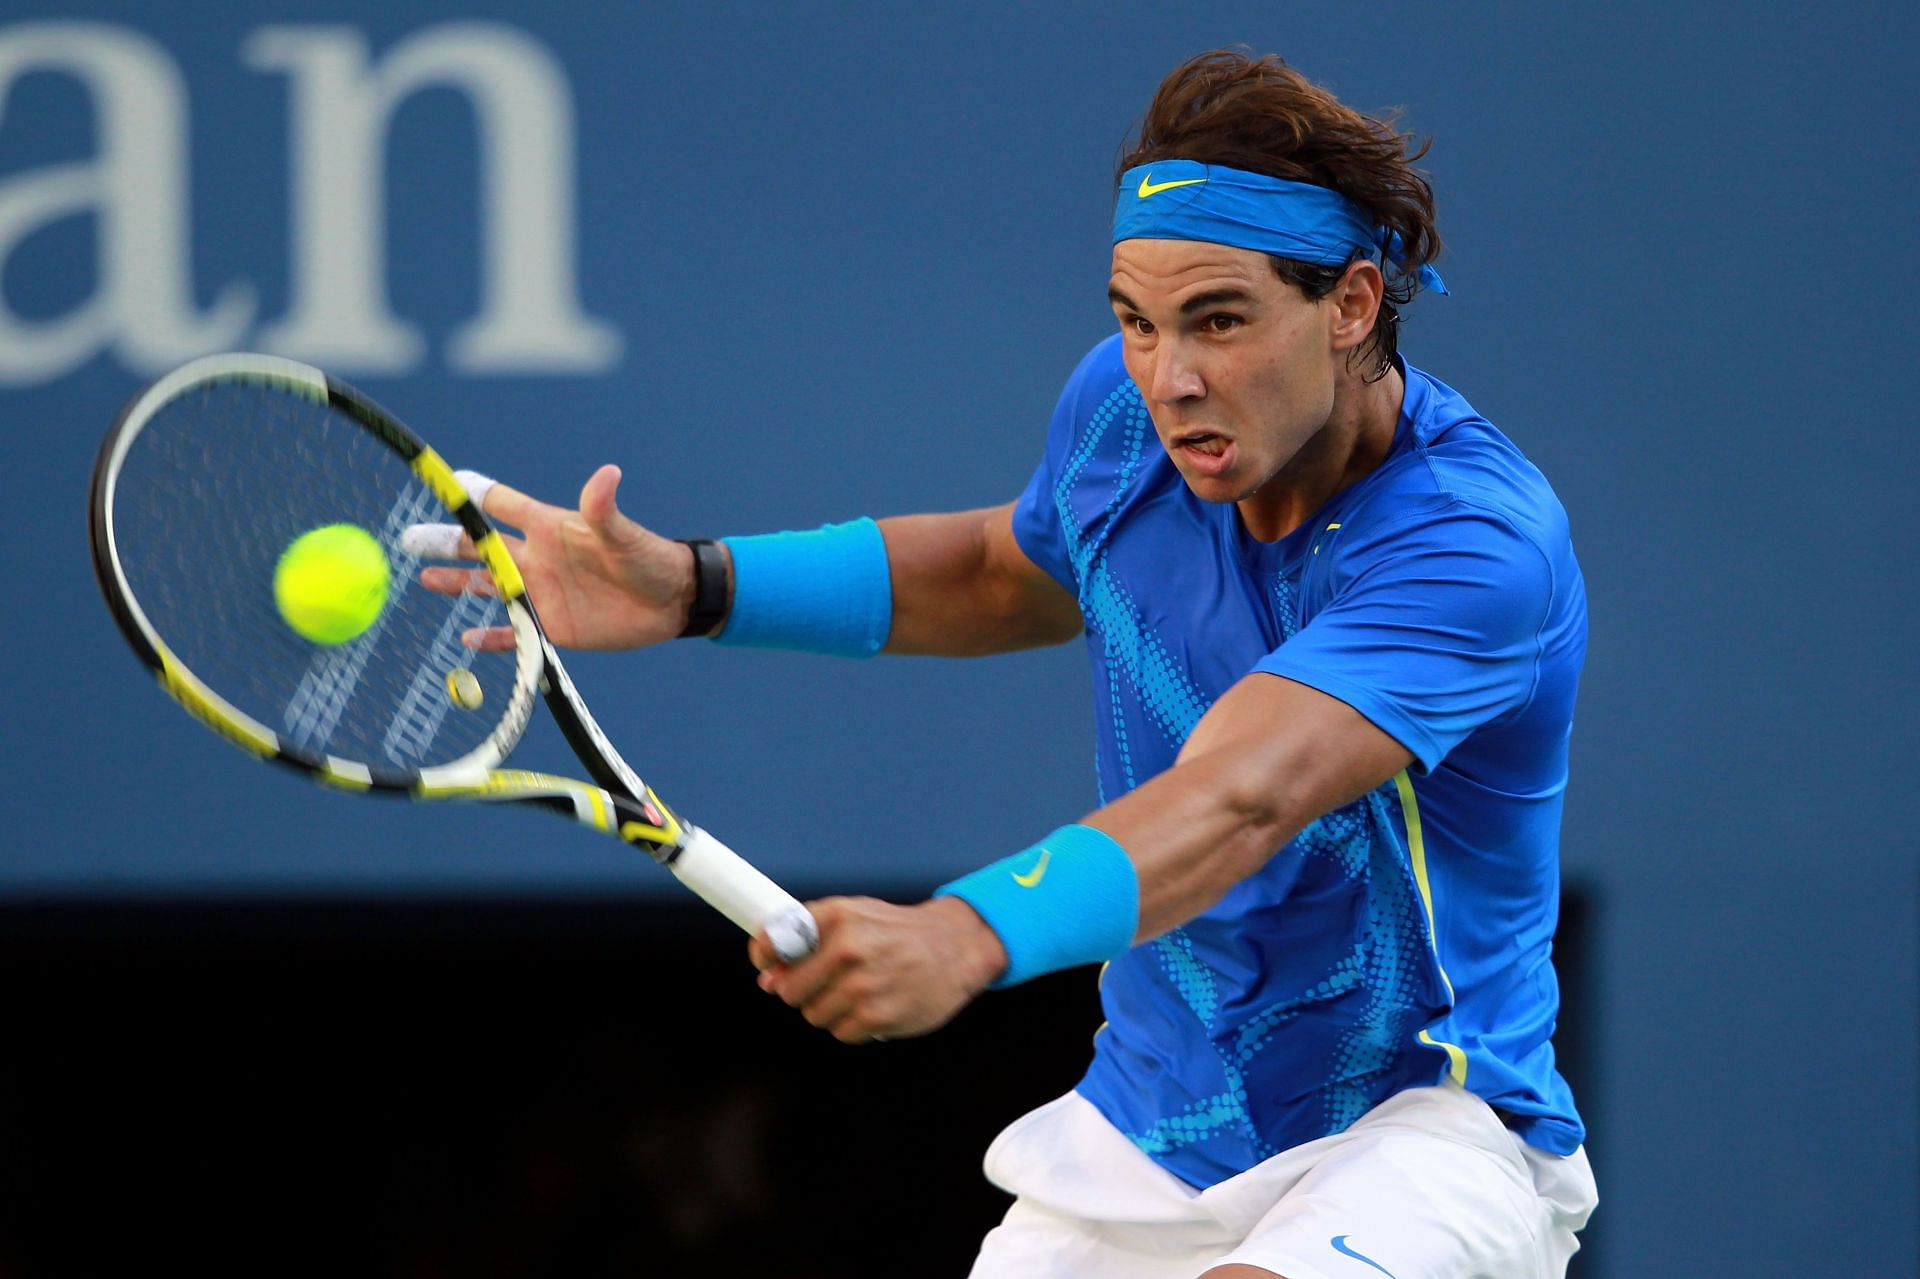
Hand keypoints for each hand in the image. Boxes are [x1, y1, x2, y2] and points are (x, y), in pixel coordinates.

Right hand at [414, 464, 704, 650]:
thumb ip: (604, 509)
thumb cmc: (649, 558)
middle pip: (480, 548)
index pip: (501, 506)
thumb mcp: (623, 534)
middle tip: (408, 540)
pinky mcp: (553, 627)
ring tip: (423, 580)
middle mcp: (538, 559)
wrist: (673, 602)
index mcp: (549, 528)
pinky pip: (514, 633)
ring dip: (456, 585)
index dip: (474, 494)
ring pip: (488, 587)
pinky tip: (468, 639)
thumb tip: (607, 474)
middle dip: (445, 543)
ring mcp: (542, 593)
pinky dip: (492, 637)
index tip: (443, 482)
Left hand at [748, 897, 1007, 1043]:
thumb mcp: (856, 917)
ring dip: (831, 1009)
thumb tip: (768, 980)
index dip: (765, 958)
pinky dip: (854, 1025)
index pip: (773, 941)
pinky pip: (841, 1032)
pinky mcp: (877, 1016)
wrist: (956, 946)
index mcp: (836, 916)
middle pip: (790, 990)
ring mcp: (861, 984)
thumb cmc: (897, 933)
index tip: (769, 968)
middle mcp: (846, 948)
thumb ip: (810, 941)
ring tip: (862, 991)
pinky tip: (877, 1005)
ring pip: (814, 1014)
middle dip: (803, 991)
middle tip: (830, 983)